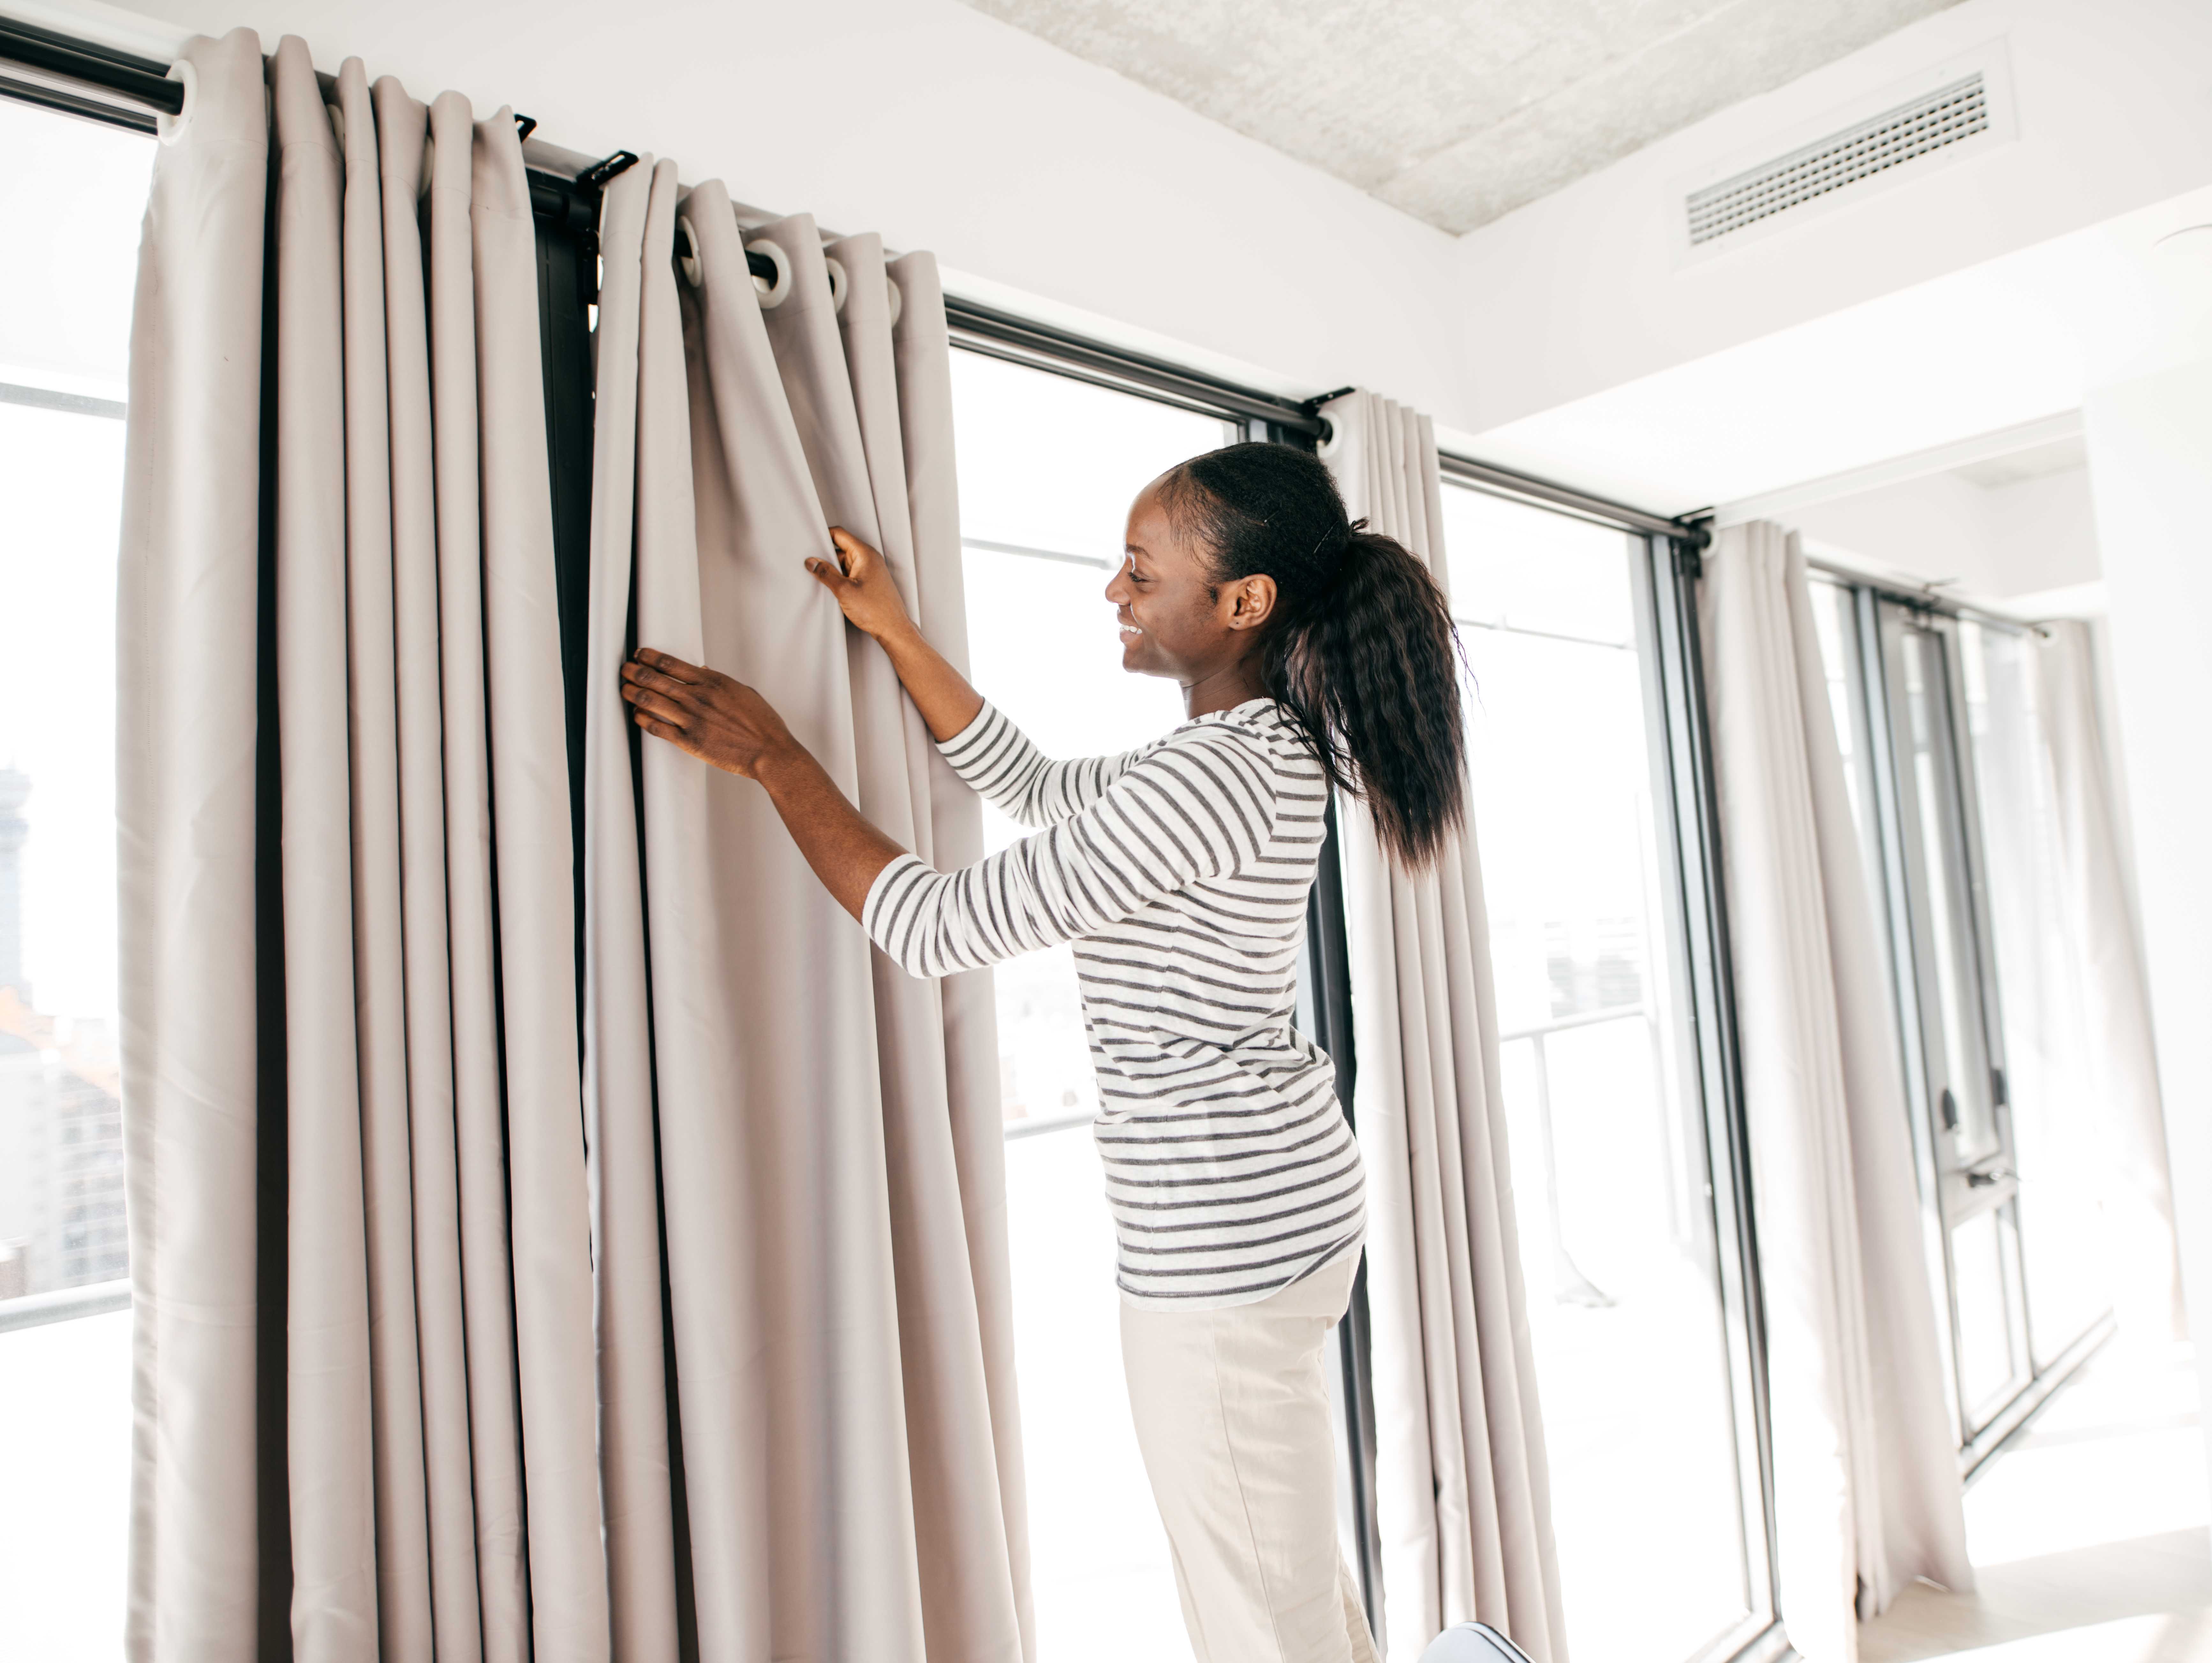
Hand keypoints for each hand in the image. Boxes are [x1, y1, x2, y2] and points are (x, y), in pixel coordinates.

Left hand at [621, 648, 799, 779]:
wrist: (769, 752)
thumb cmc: (761, 723)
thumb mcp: (742, 691)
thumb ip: (718, 681)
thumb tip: (701, 671)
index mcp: (711, 682)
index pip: (669, 663)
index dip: (648, 657)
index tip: (639, 655)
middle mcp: (697, 698)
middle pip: (653, 679)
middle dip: (633, 672)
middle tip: (624, 670)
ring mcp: (691, 719)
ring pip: (650, 701)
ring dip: (632, 692)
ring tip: (624, 688)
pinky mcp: (688, 741)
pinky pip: (656, 727)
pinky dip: (642, 719)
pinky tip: (637, 714)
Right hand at [807, 527, 912, 642]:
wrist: (893, 629)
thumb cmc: (876, 611)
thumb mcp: (844, 590)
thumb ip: (826, 573)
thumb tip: (812, 562)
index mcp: (865, 554)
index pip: (840, 534)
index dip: (824, 536)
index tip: (810, 542)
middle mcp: (869, 559)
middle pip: (841, 549)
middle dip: (826, 556)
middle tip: (812, 565)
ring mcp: (869, 571)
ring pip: (844, 563)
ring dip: (833, 570)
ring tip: (822, 580)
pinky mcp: (868, 582)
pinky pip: (850, 574)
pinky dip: (840, 578)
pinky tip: (833, 588)